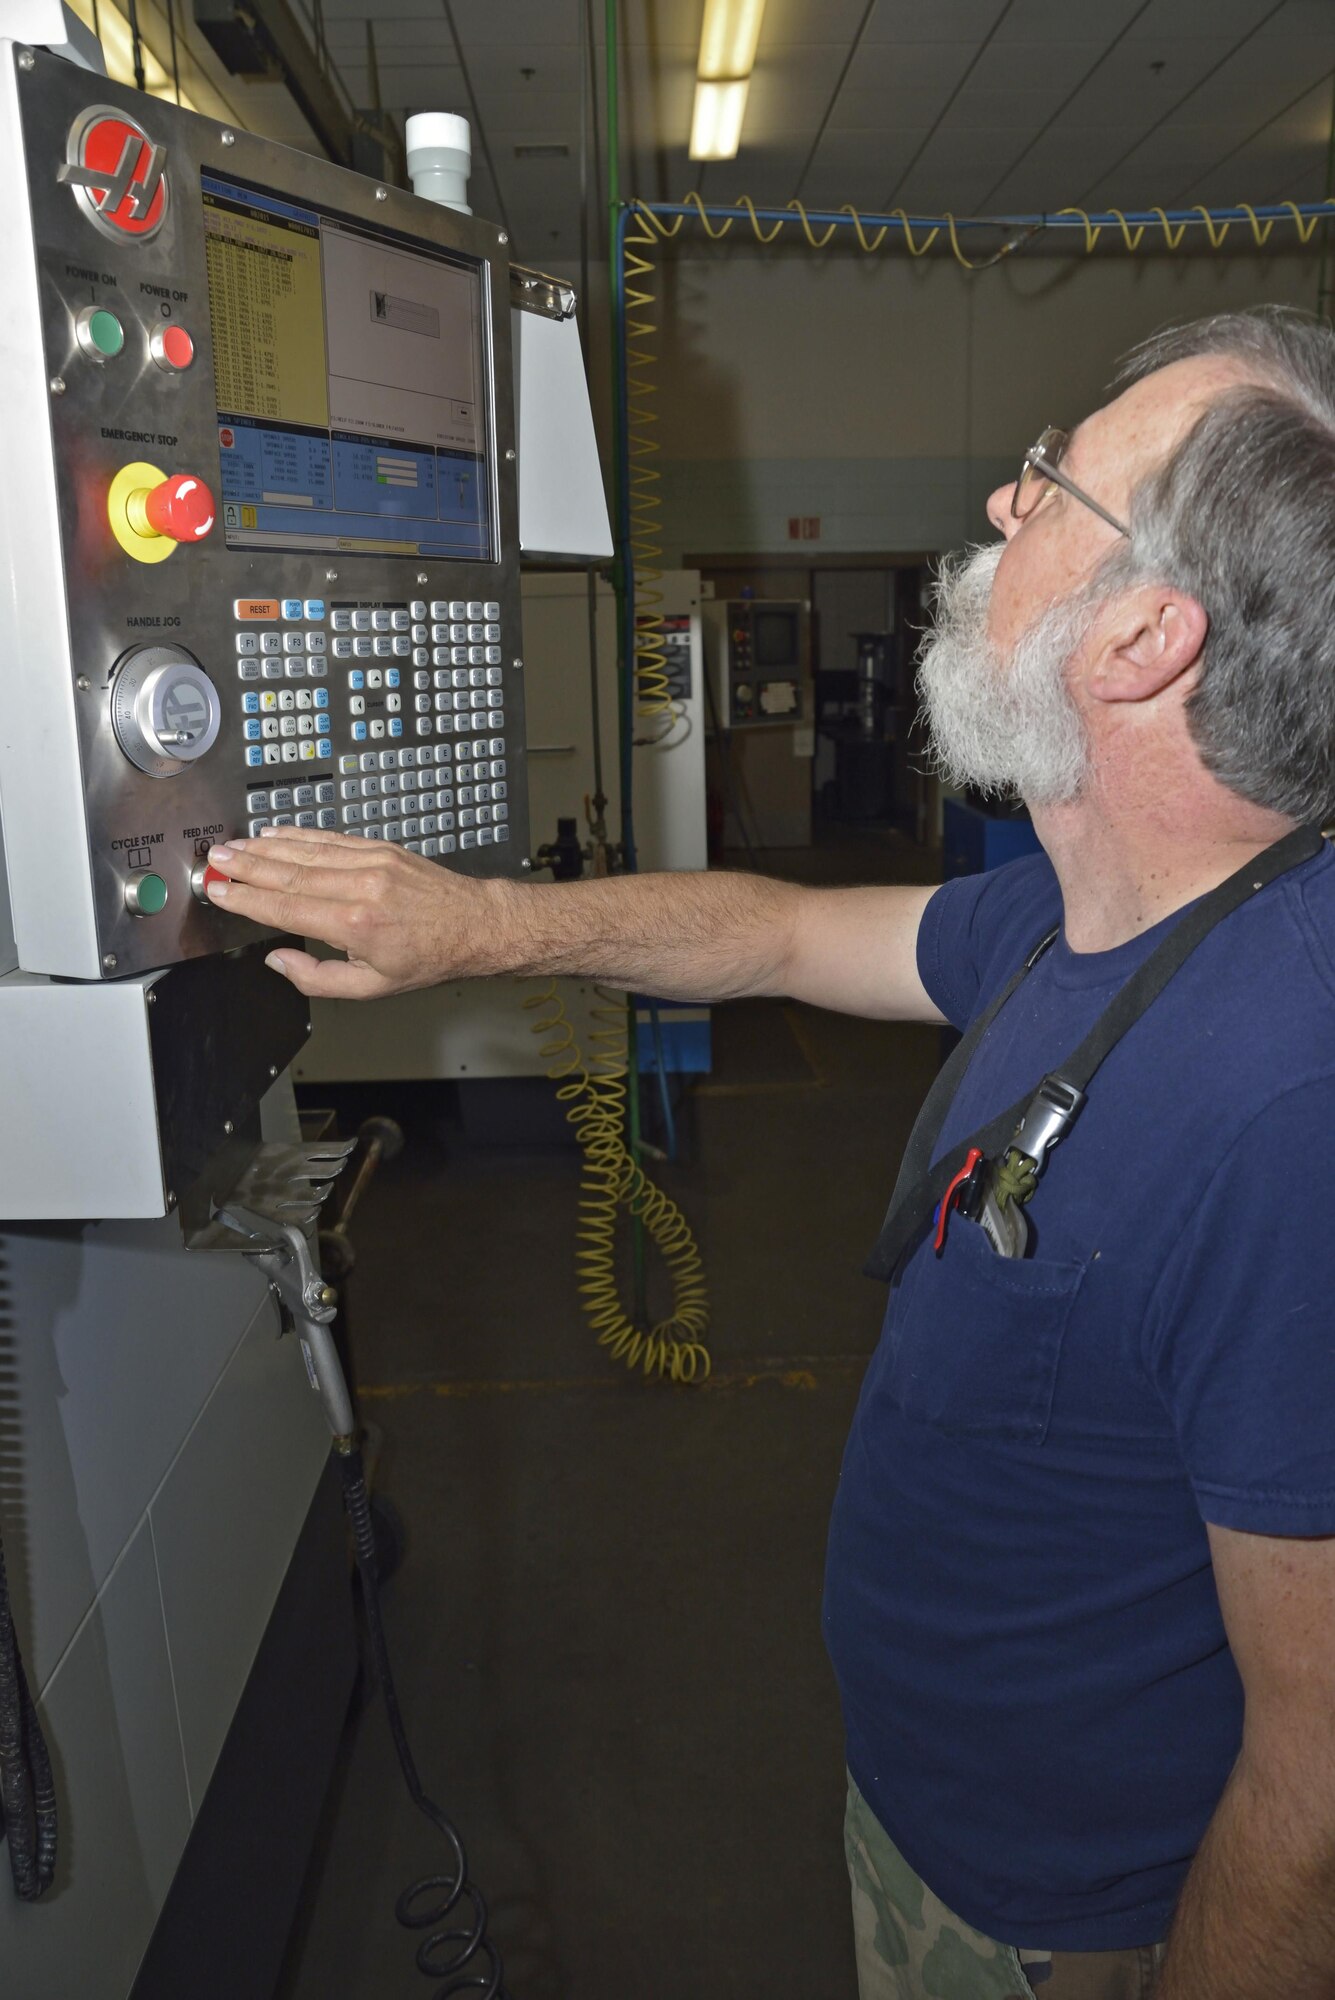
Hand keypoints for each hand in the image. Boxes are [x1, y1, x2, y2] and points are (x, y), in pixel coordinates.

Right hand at [203, 825, 498, 997]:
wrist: (474, 925)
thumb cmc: (426, 958)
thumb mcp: (370, 987)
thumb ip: (316, 977)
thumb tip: (278, 960)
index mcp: (354, 924)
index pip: (284, 908)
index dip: (246, 899)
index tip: (219, 890)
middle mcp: (360, 887)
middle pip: (288, 873)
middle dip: (245, 865)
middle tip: (214, 859)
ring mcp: (371, 863)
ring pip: (306, 851)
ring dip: (265, 847)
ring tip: (235, 845)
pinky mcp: (381, 849)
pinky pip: (331, 839)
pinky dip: (299, 835)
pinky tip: (276, 834)